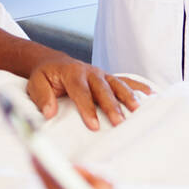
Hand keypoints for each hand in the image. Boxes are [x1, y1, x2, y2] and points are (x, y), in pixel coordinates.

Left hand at [26, 57, 151, 129]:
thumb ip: (42, 98)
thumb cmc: (45, 77)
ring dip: (128, 97)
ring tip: (137, 110)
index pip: (81, 92)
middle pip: (103, 89)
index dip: (87, 109)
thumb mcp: (36, 85)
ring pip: (117, 85)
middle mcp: (90, 72)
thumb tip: (49, 113)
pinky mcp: (109, 78)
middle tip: (119, 122)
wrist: (53, 63)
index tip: (93, 126)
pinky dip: (139, 87)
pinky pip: (126, 81)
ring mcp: (102, 74)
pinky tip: (152, 95)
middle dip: (111, 106)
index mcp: (72, 73)